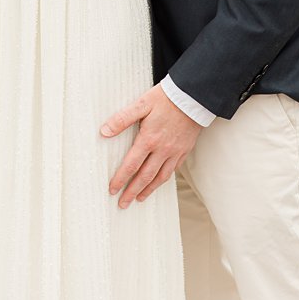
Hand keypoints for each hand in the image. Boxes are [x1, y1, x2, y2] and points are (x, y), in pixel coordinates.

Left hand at [102, 85, 201, 208]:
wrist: (195, 95)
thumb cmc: (167, 98)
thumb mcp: (141, 104)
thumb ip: (122, 118)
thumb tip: (104, 132)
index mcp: (149, 139)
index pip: (131, 165)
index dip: (120, 179)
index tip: (112, 190)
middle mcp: (162, 149)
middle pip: (145, 176)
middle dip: (132, 191)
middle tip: (123, 204)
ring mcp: (175, 151)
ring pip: (161, 177)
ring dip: (149, 190)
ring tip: (140, 198)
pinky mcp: (185, 149)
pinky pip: (174, 169)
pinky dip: (164, 178)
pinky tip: (159, 181)